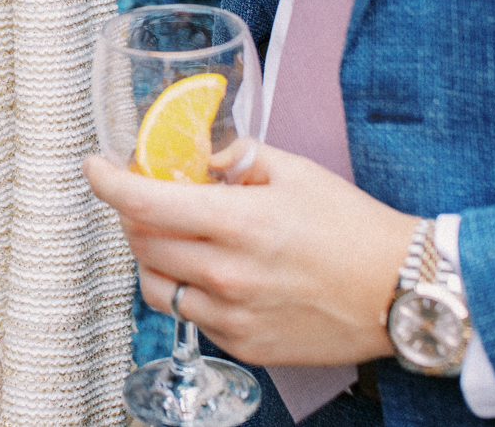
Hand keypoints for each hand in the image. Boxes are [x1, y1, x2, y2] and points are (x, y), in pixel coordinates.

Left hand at [83, 143, 417, 367]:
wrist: (399, 292)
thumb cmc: (354, 229)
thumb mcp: (296, 172)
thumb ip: (238, 158)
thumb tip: (198, 149)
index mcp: (240, 221)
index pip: (146, 202)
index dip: (108, 182)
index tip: (95, 167)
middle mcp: (229, 273)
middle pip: (140, 242)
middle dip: (133, 213)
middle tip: (147, 196)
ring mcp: (233, 315)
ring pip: (153, 284)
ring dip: (151, 255)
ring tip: (176, 237)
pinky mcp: (243, 345)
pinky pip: (188, 314)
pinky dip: (186, 289)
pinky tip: (212, 271)